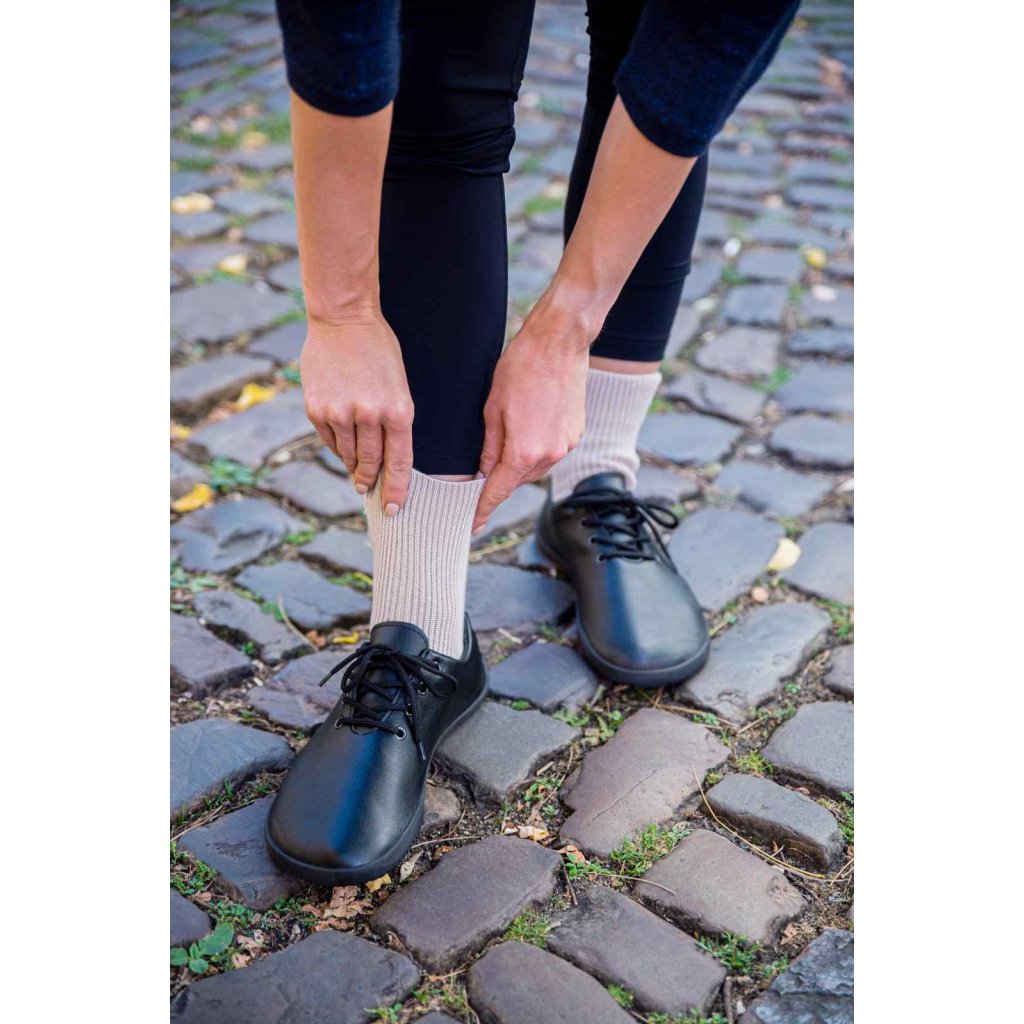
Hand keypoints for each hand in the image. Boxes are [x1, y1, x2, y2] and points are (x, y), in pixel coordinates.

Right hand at [301, 311, 414, 512]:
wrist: (344, 319)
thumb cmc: (379, 351)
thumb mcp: (400, 386)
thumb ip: (394, 421)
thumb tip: (385, 459)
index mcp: (399, 410)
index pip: (400, 463)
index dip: (396, 490)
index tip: (393, 509)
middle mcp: (370, 415)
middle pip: (372, 464)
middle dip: (371, 482)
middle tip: (368, 491)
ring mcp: (340, 414)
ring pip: (349, 455)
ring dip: (354, 465)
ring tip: (357, 469)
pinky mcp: (317, 409)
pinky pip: (330, 440)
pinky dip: (338, 446)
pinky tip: (342, 442)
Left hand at [473, 304, 590, 532]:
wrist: (560, 341)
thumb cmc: (521, 367)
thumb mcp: (492, 408)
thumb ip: (489, 447)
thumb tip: (483, 473)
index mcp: (523, 452)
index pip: (497, 492)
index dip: (482, 510)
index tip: (472, 526)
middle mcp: (549, 455)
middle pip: (517, 480)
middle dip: (500, 479)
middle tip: (481, 473)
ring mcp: (566, 445)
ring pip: (535, 468)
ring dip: (519, 463)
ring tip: (508, 437)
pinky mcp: (576, 434)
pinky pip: (551, 452)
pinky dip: (536, 449)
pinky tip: (528, 427)